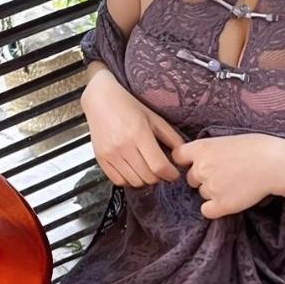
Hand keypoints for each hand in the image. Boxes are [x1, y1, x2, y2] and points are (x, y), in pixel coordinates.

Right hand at [81, 70, 186, 186]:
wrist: (101, 101)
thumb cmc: (130, 107)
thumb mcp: (154, 118)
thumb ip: (171, 137)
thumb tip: (182, 155)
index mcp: (139, 134)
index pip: (159, 166)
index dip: (170, 174)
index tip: (174, 173)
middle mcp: (123, 146)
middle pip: (148, 177)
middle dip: (159, 177)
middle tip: (161, 169)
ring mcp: (111, 155)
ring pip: (135, 182)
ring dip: (145, 179)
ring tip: (147, 168)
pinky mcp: (101, 160)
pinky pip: (119, 181)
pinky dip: (129, 180)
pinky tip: (133, 170)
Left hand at [170, 133, 284, 218]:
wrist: (275, 164)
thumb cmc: (256, 148)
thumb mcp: (226, 140)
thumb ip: (209, 151)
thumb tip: (198, 161)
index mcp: (201, 148)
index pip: (178, 157)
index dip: (186, 162)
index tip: (196, 164)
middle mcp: (200, 168)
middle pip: (191, 179)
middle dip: (204, 178)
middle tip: (226, 174)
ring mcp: (209, 187)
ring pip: (203, 194)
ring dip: (214, 192)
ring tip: (236, 184)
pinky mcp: (220, 205)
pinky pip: (207, 211)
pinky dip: (216, 208)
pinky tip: (230, 199)